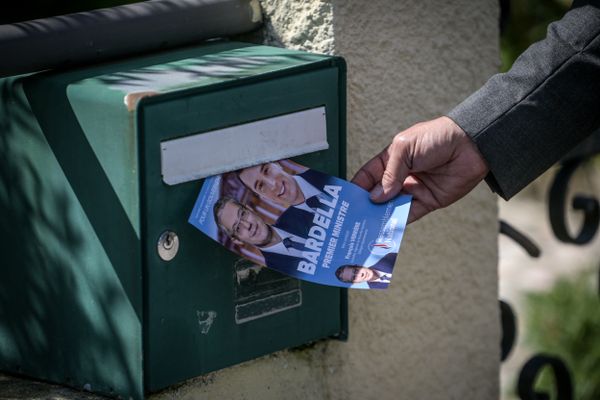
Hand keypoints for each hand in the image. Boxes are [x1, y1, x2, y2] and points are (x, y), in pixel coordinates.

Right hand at [351, 116, 488, 222]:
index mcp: (391, 159)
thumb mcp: (405, 148)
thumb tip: (376, 197)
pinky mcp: (427, 202)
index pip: (368, 176)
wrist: (472, 145)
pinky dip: (397, 222)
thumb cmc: (438, 137)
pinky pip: (408, 215)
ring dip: (380, 216)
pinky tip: (386, 228)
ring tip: (365, 227)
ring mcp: (413, 190)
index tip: (344, 200)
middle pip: (378, 195)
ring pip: (391, 207)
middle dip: (365, 206)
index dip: (356, 187)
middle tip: (351, 218)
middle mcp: (400, 176)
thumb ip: (390, 173)